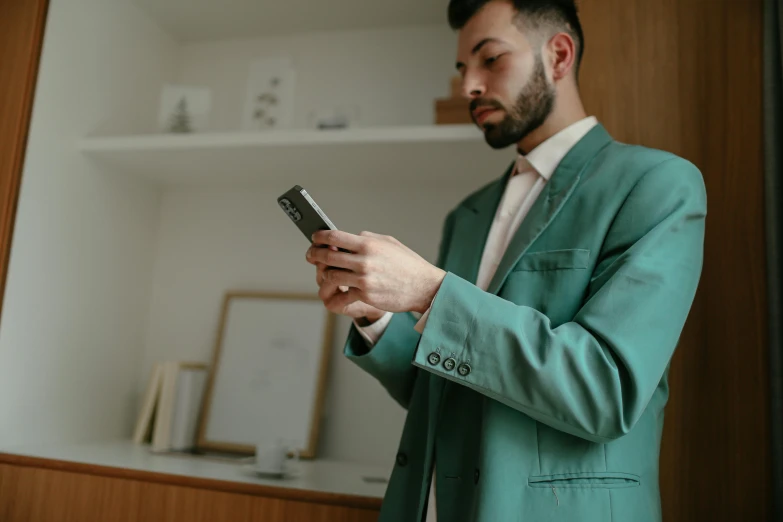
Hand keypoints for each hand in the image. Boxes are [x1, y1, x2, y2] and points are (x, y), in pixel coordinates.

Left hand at [306, 230, 445, 313]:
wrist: (424, 286)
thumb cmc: (408, 264)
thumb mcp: (389, 243)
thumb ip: (368, 238)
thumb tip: (351, 236)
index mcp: (368, 244)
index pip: (335, 237)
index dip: (320, 237)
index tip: (315, 238)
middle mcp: (364, 260)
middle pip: (328, 256)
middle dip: (315, 255)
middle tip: (311, 255)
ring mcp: (363, 279)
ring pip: (331, 276)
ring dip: (324, 275)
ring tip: (324, 273)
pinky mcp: (365, 295)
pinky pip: (342, 295)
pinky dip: (336, 294)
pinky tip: (335, 292)